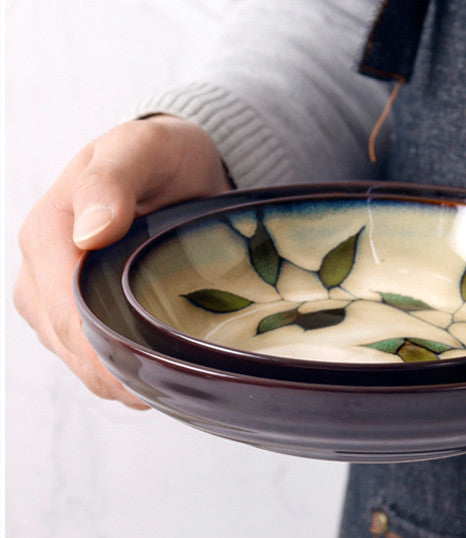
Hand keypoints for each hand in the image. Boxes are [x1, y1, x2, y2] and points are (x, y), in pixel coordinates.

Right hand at [14, 116, 231, 408]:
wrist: (174, 166)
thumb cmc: (160, 156)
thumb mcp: (141, 150)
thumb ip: (111, 181)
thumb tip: (91, 232)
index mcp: (48, 232)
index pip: (63, 310)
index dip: (99, 350)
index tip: (142, 374)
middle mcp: (40, 268)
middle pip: (66, 341)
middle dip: (108, 372)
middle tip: (161, 391)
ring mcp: (52, 292)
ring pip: (73, 354)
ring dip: (112, 377)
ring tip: (160, 387)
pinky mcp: (72, 307)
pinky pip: (84, 350)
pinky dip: (114, 368)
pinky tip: (147, 373)